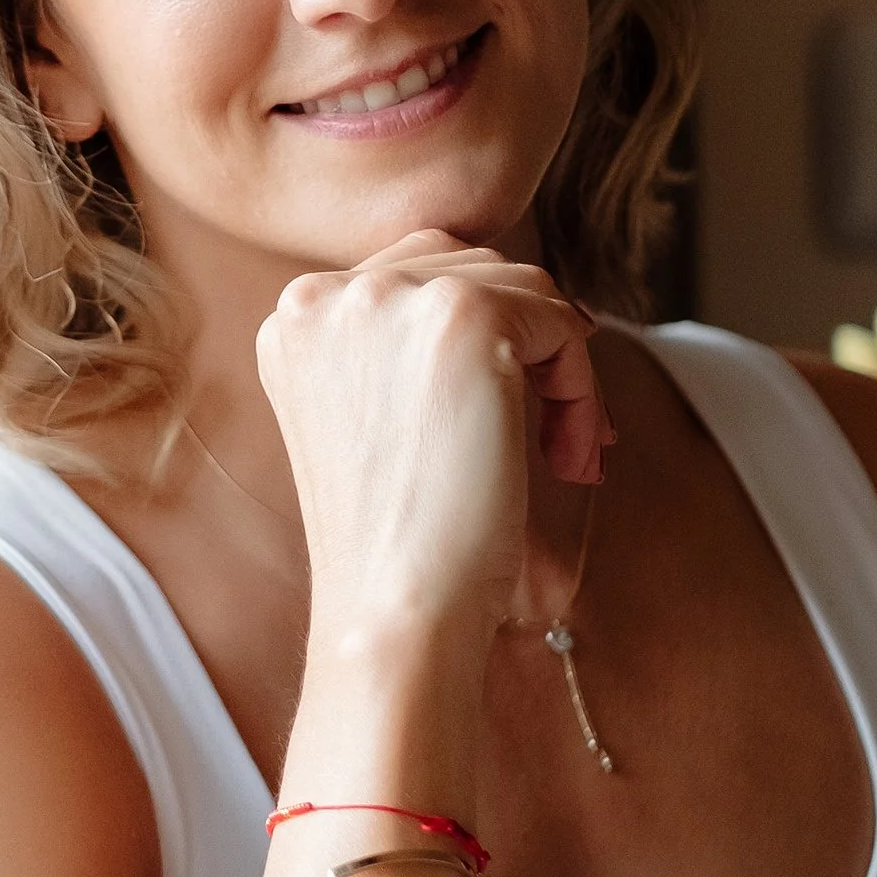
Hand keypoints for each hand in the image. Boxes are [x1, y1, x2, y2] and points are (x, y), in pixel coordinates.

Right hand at [256, 232, 610, 646]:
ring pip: (522, 287)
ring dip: (560, 367)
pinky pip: (560, 320)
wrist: (394, 609)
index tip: (512, 412)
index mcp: (294, 319)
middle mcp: (327, 292)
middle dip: (527, 345)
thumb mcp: (372, 418)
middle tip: (558, 438)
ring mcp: (390, 298)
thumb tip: (522, 299)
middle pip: (471, 267)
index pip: (416, 274)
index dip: (485, 338)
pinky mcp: (462, 316)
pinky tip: (568, 456)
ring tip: (564, 454)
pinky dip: (582, 385)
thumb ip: (403, 347)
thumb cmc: (397, 540)